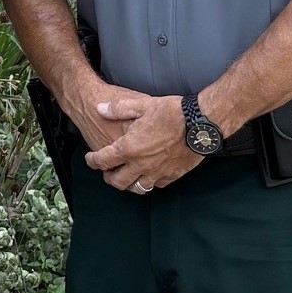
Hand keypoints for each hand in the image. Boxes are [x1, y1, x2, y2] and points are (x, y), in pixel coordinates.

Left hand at [79, 88, 200, 194]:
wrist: (200, 122)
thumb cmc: (172, 112)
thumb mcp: (141, 105)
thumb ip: (118, 109)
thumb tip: (101, 108)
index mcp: (129, 148)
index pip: (102, 161)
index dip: (92, 161)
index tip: (90, 159)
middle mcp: (140, 164)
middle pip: (117, 181)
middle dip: (109, 177)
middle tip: (108, 172)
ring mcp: (157, 172)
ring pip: (137, 187)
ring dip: (129, 184)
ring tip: (127, 177)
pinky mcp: (172, 175)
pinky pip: (157, 185)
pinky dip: (150, 182)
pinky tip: (150, 175)